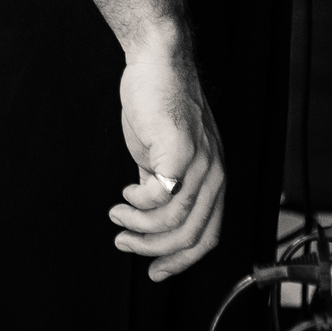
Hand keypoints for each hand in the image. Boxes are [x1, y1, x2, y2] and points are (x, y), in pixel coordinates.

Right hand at [107, 42, 225, 280]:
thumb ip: (165, 183)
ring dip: (139, 227)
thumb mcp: (166, 152)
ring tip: (117, 216)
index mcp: (214, 178)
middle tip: (124, 244)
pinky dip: (139, 204)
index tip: (155, 271)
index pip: (208, 237)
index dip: (181, 260)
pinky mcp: (180, 149)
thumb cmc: (159, 101)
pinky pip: (161, 196)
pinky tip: (126, 195)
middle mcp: (214, 175)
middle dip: (153, 249)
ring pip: (174, 221)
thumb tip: (149, 214)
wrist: (158, 60)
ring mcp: (200, 162)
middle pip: (190, 236)